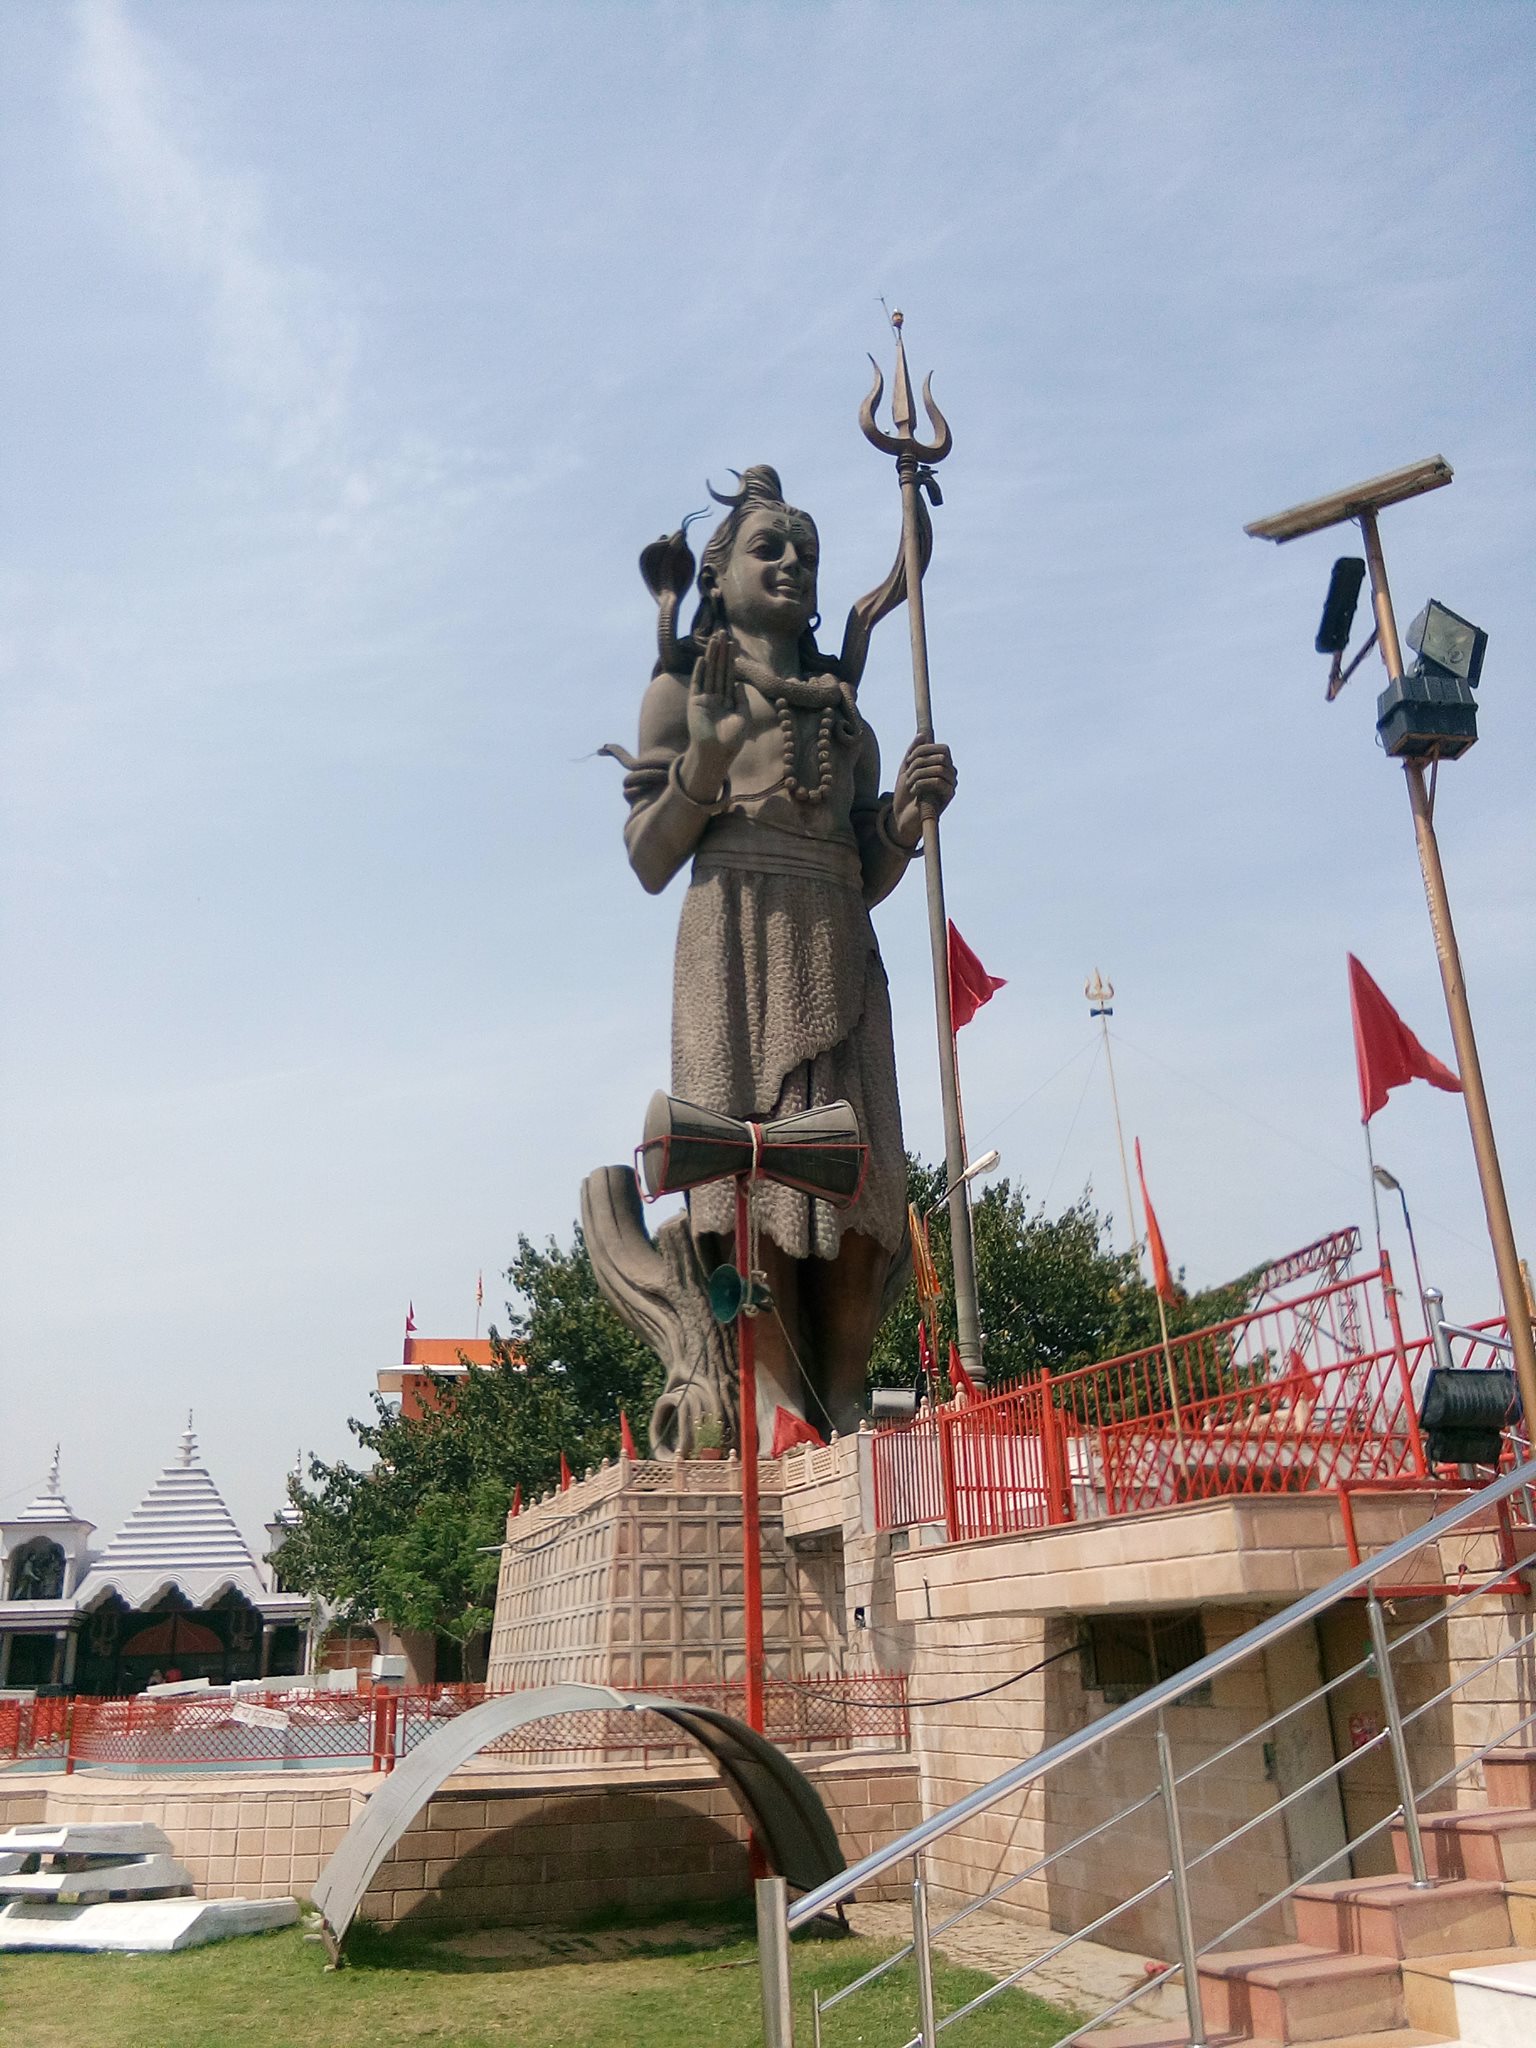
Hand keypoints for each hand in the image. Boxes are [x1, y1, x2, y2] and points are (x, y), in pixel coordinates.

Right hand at [682, 631, 748, 797]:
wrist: (716, 753)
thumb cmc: (731, 741)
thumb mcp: (743, 718)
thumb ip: (741, 700)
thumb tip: (738, 683)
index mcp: (728, 700)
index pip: (729, 675)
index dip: (731, 659)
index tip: (733, 643)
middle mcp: (716, 697)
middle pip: (719, 669)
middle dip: (721, 652)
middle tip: (722, 633)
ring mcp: (705, 699)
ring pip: (709, 673)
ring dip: (711, 656)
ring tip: (714, 640)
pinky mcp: (695, 703)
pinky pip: (698, 684)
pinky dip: (700, 672)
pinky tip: (703, 659)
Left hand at [890, 738, 956, 848]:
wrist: (903, 816)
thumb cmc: (905, 793)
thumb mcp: (906, 768)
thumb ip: (913, 751)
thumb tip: (922, 735)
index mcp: (943, 765)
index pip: (942, 748)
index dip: (924, 750)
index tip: (908, 760)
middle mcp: (950, 773)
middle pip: (941, 756)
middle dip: (920, 761)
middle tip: (908, 773)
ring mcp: (951, 784)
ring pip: (940, 768)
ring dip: (919, 774)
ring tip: (909, 783)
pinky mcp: (949, 796)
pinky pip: (939, 781)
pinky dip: (922, 783)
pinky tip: (915, 790)